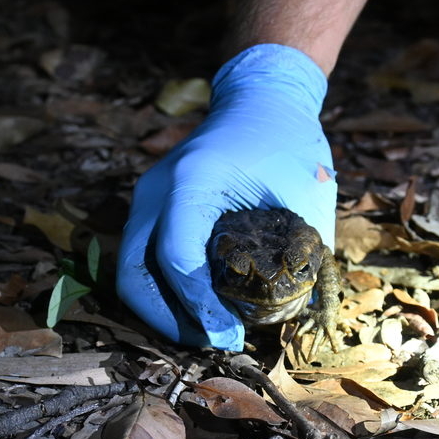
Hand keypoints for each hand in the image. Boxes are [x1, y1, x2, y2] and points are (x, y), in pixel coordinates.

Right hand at [117, 45, 336, 349]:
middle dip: (167, 319)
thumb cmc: (289, 141)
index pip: (177, 257)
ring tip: (205, 332)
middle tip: (211, 342)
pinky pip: (141, 258)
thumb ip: (306, 252)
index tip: (228, 336)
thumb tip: (303, 316)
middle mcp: (157, 187)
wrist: (262, 96)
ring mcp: (146, 196)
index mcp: (193, 178)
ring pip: (130, 269)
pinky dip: (161, 290)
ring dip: (161, 309)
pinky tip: (197, 309)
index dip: (198, 306)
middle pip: (134, 272)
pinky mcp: (150, 206)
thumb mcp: (308, 194)